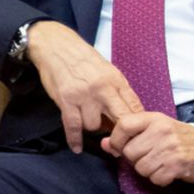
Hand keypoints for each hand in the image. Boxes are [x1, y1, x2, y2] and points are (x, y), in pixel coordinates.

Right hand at [24, 20, 142, 152]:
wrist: (57, 46)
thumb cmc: (83, 59)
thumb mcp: (108, 70)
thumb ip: (118, 91)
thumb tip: (129, 113)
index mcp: (116, 81)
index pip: (134, 108)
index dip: (136, 126)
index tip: (135, 136)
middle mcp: (102, 89)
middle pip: (119, 121)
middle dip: (120, 135)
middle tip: (118, 144)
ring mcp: (84, 95)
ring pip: (94, 126)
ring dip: (92, 128)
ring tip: (89, 122)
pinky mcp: (66, 100)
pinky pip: (73, 126)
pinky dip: (75, 139)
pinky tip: (77, 147)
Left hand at [102, 112, 193, 185]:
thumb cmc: (176, 137)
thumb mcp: (153, 128)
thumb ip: (128, 135)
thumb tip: (104, 144)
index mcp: (154, 119)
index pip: (123, 125)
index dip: (116, 140)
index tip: (118, 147)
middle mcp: (161, 131)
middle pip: (129, 152)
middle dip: (135, 159)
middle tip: (149, 156)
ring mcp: (170, 148)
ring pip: (140, 168)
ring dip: (148, 170)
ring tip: (160, 162)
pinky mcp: (177, 165)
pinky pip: (155, 178)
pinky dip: (160, 178)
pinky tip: (168, 170)